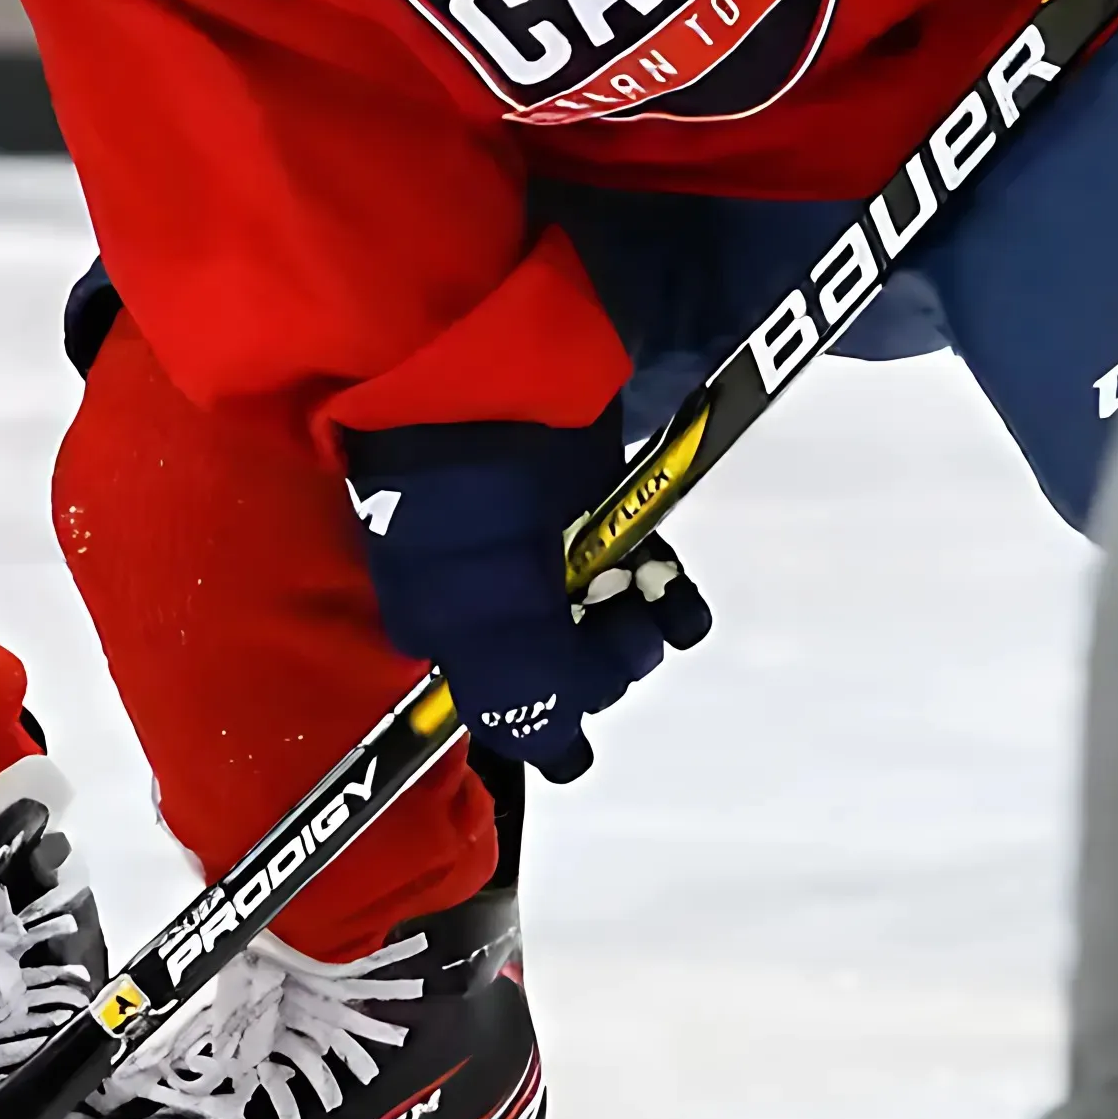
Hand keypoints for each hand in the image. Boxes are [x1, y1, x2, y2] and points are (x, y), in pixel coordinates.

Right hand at [335, 417, 712, 783]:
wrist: (488, 365)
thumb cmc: (469, 495)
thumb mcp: (478, 603)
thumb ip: (519, 685)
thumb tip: (555, 754)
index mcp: (441, 623)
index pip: (506, 700)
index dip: (557, 712)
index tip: (585, 698)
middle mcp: (483, 595)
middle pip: (562, 664)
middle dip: (604, 660)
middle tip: (616, 621)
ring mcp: (536, 548)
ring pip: (603, 619)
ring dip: (644, 627)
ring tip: (662, 603)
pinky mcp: (583, 504)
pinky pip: (631, 568)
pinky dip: (660, 587)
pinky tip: (677, 588)